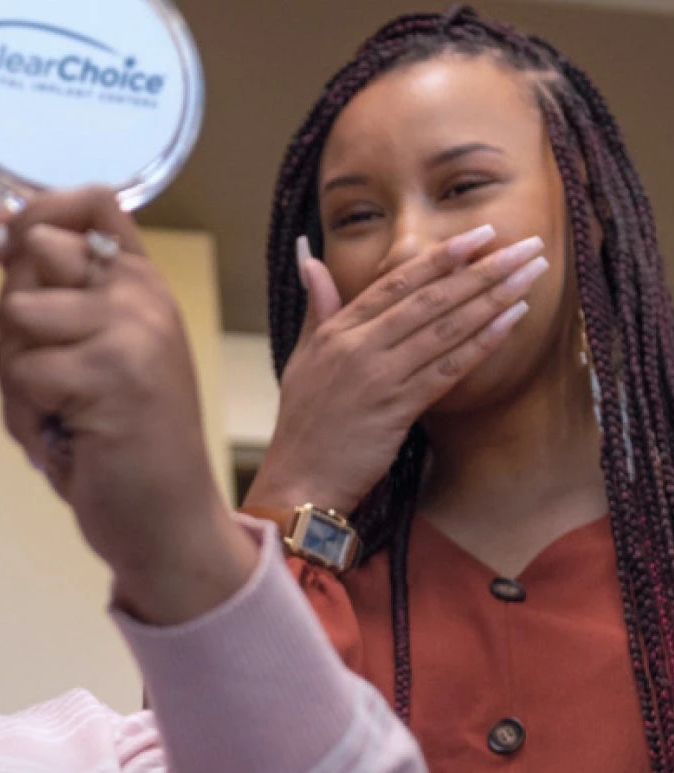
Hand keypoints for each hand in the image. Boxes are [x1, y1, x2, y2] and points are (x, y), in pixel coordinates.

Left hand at [0, 187, 256, 625]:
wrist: (168, 523)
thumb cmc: (121, 447)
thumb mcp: (95, 357)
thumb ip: (58, 297)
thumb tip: (1, 223)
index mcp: (144, 286)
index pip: (93, 201)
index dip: (37, 212)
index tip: (11, 249)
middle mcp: (143, 297)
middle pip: (33, 254)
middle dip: (13, 318)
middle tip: (42, 376)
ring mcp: (131, 331)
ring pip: (17, 315)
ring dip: (14, 377)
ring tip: (54, 415)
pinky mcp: (109, 373)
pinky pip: (23, 372)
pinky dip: (23, 416)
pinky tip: (59, 441)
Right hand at [245, 225, 547, 516]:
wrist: (299, 479)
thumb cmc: (303, 423)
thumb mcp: (302, 357)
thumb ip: (317, 308)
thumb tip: (310, 260)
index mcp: (336, 331)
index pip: (395, 282)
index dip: (442, 257)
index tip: (482, 235)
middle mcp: (358, 347)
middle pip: (429, 299)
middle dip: (483, 269)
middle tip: (527, 247)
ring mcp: (378, 377)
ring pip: (444, 328)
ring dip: (493, 298)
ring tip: (531, 275)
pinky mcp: (396, 409)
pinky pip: (447, 368)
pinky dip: (482, 342)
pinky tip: (512, 320)